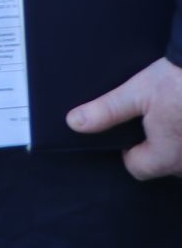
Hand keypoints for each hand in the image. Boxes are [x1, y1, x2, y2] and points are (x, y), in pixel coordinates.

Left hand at [68, 56, 181, 178]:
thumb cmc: (179, 79)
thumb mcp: (138, 92)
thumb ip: (107, 111)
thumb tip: (75, 123)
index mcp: (168, 155)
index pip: (137, 168)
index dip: (127, 150)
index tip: (130, 131)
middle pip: (163, 164)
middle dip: (156, 146)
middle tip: (155, 117)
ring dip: (177, 142)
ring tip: (173, 114)